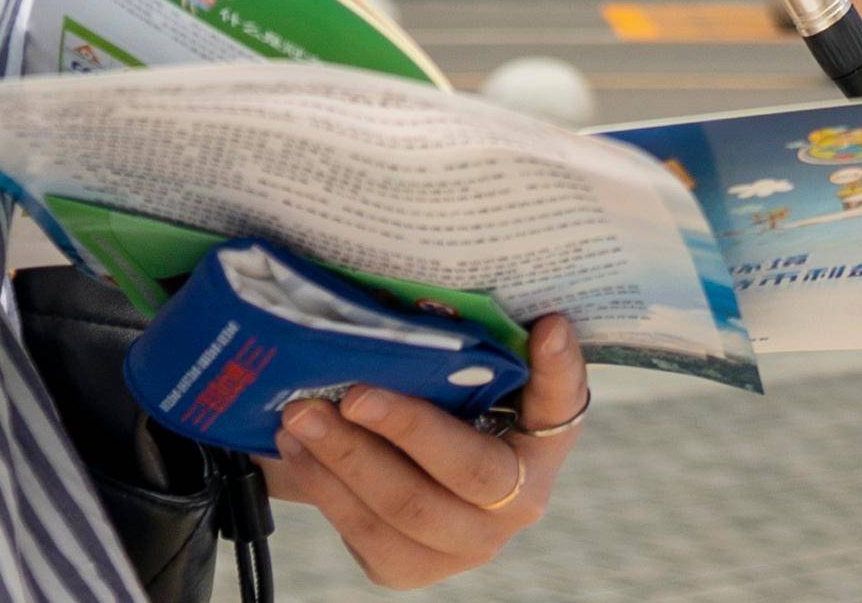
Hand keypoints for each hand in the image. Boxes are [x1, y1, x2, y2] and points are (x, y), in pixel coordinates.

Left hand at [260, 315, 586, 588]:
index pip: (562, 404)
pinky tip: (298, 449)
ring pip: (407, 506)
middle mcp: (519, 500)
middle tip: (353, 393)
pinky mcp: (413, 567)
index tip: (547, 325)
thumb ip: (461, 348)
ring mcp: (468, 542)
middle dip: (406, 426)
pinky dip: (325, 486)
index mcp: (542, 440)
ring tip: (301, 416)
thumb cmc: (432, 404)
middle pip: (468, 470)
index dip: (559, 369)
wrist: (394, 474)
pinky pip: (367, 533)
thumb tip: (433, 295)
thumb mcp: (454, 376)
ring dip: (346, 458)